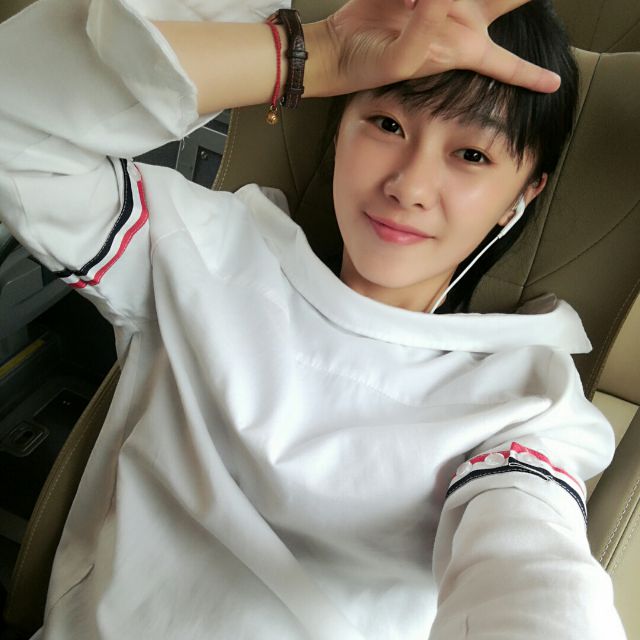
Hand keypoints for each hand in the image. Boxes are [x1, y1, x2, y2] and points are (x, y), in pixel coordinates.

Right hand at [315, 0, 559, 95]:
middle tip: (503, 5)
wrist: (340, 47)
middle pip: (509, 0)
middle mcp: (464, 20)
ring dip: (434, 2)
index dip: (531, 75)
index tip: (553, 85)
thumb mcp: (404, 55)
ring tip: (409, 7)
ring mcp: (444, 3)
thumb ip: (430, 23)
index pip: (507, 64)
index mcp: (466, 48)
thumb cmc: (372, 63)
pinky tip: (402, 1)